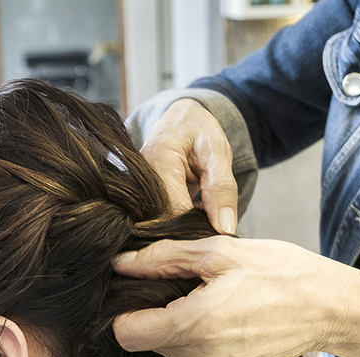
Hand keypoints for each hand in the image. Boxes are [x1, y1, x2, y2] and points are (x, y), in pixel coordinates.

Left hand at [113, 237, 359, 356]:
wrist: (331, 309)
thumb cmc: (280, 272)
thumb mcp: (219, 252)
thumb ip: (163, 258)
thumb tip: (120, 262)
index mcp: (194, 326)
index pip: (125, 333)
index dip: (124, 310)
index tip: (141, 290)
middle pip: (147, 341)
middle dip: (155, 314)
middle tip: (184, 286)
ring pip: (170, 351)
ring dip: (177, 326)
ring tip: (209, 300)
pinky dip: (199, 340)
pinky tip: (225, 318)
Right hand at [140, 99, 238, 234]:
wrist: (179, 119)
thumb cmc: (199, 132)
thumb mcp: (218, 153)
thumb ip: (223, 189)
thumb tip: (225, 229)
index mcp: (160, 161)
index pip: (175, 212)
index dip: (196, 227)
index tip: (215, 234)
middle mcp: (139, 178)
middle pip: (162, 221)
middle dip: (188, 231)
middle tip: (211, 230)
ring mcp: (134, 188)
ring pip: (157, 223)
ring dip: (180, 229)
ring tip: (200, 220)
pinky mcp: (136, 197)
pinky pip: (154, 218)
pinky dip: (172, 223)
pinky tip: (187, 217)